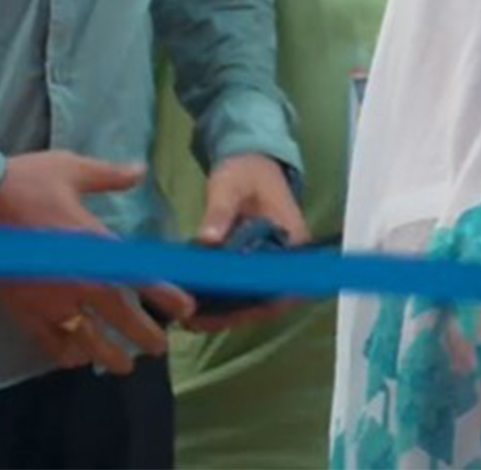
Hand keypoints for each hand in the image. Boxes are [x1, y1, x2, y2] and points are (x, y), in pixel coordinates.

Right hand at [0, 152, 194, 373]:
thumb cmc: (25, 182)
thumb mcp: (73, 168)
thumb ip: (109, 176)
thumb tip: (140, 171)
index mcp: (93, 244)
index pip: (138, 277)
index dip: (165, 295)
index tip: (185, 309)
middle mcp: (76, 278)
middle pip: (117, 317)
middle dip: (142, 335)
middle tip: (160, 349)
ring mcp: (47, 298)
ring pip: (84, 338)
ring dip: (106, 354)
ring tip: (122, 366)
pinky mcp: (20, 309)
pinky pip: (46, 340)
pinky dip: (63, 352)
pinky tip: (75, 358)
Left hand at [182, 154, 308, 333]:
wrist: (251, 160)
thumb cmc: (245, 172)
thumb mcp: (229, 186)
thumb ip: (219, 212)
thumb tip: (207, 241)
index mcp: (292, 240)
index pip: (281, 285)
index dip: (254, 306)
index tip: (220, 314)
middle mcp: (288, 258)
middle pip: (266, 300)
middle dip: (231, 314)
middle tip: (193, 320)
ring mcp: (273, 262)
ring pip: (254, 299)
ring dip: (224, 311)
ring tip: (187, 318)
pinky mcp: (257, 262)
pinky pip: (244, 288)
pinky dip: (222, 299)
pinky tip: (195, 303)